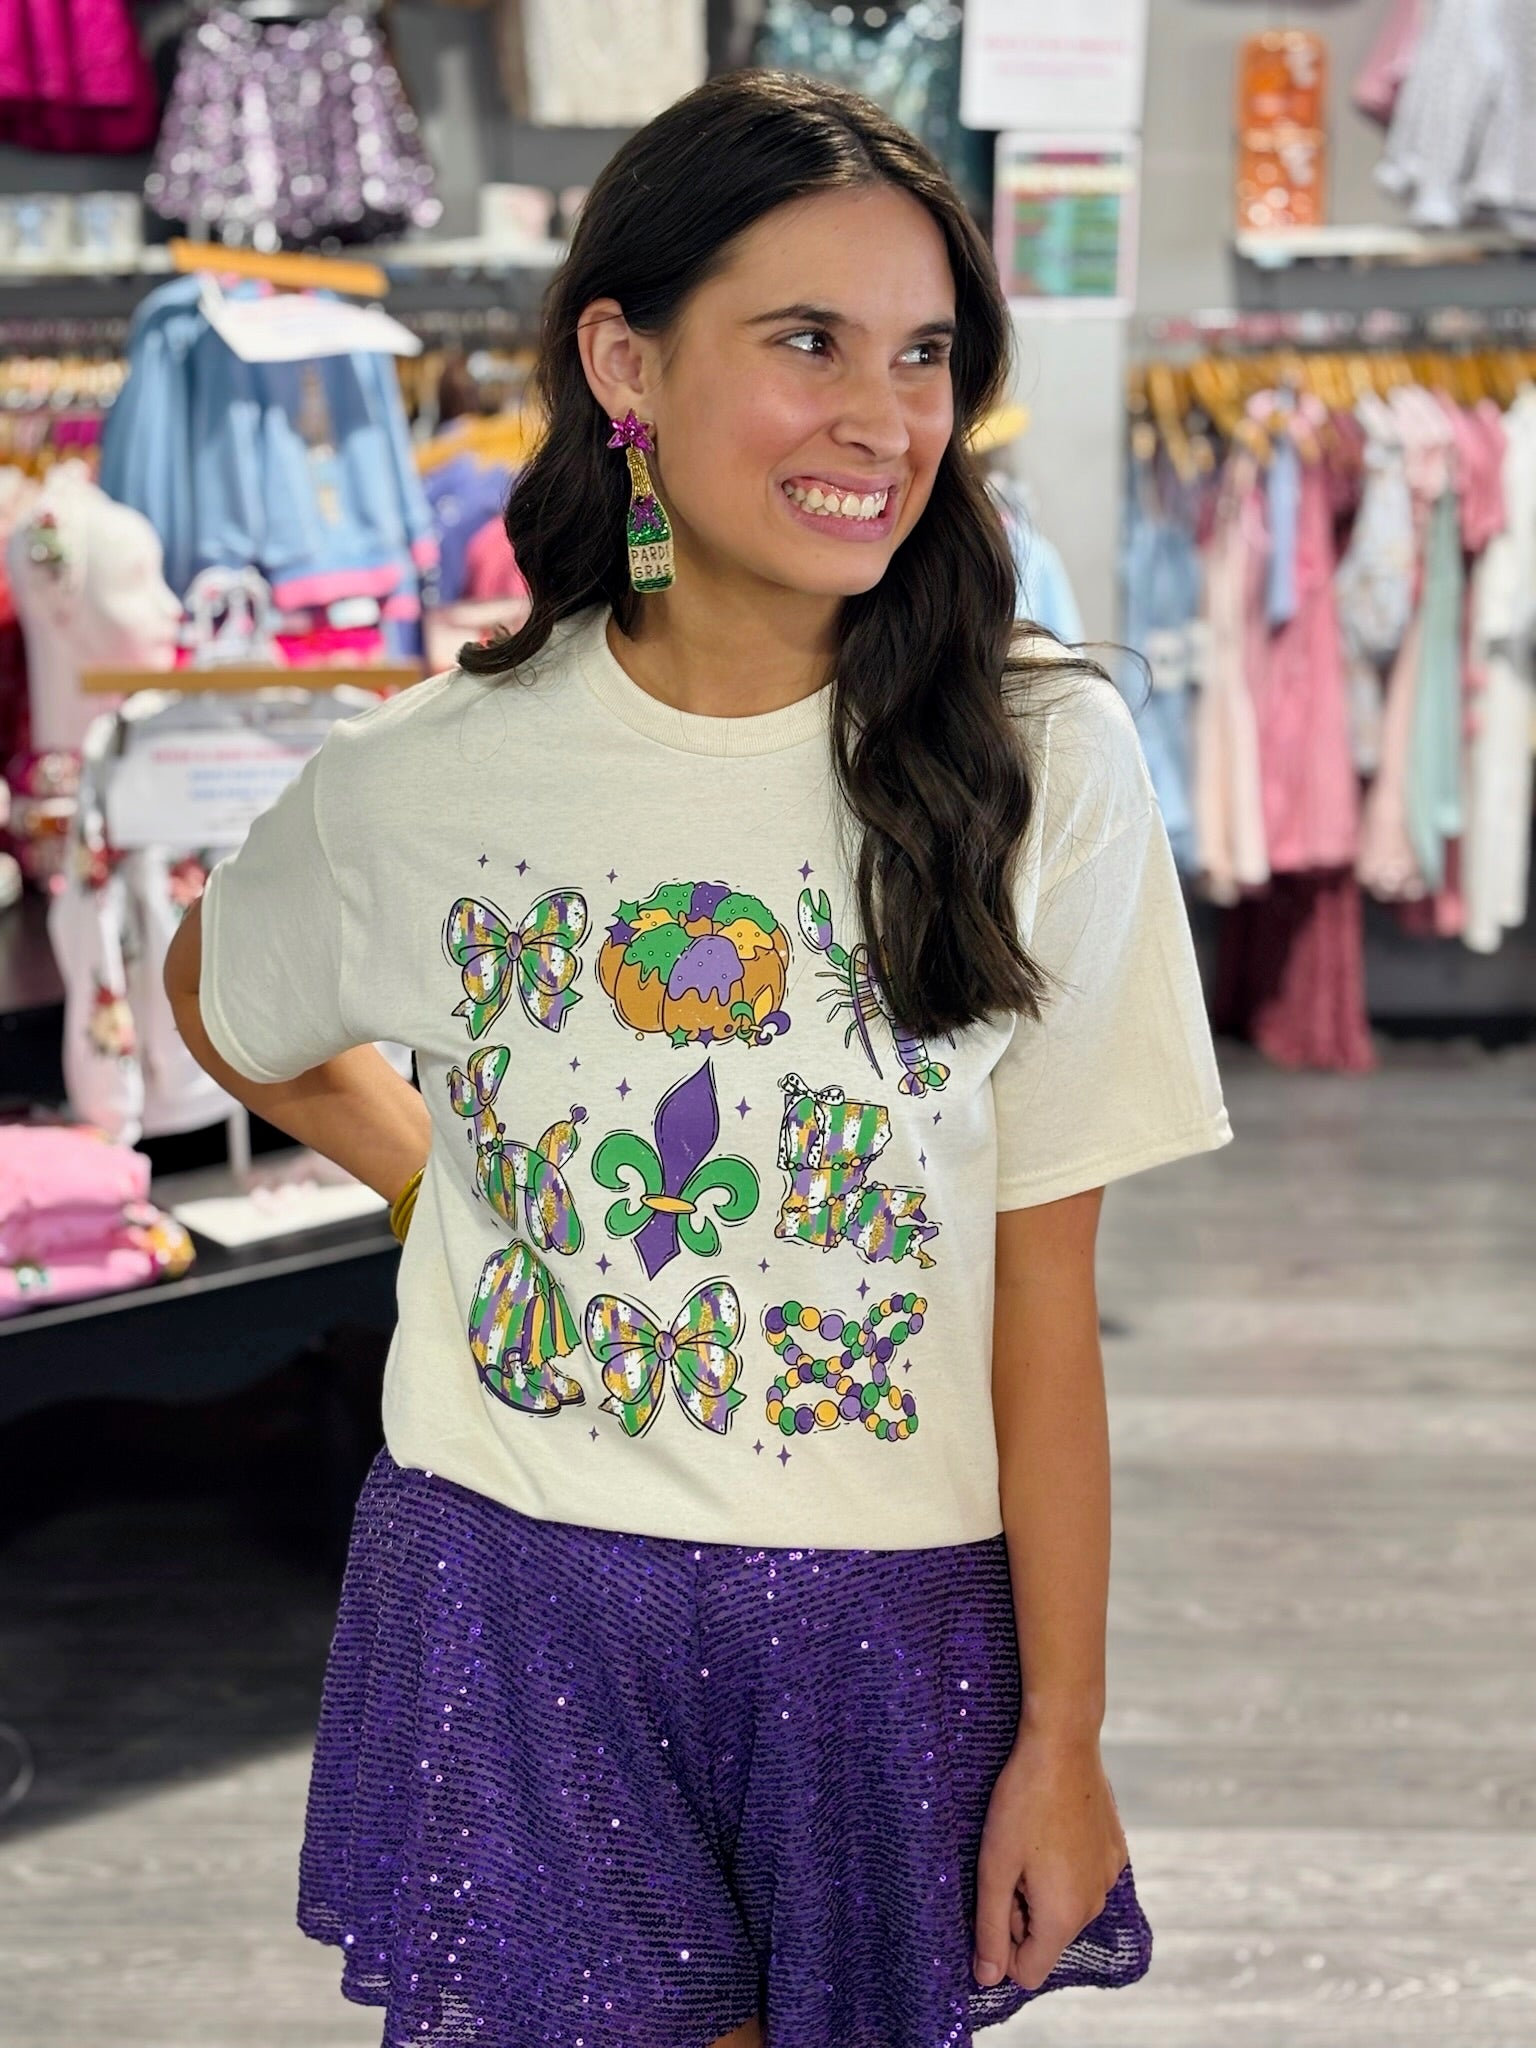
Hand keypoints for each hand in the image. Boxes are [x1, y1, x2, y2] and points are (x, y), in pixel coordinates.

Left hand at [971, 1723, 1129, 1992]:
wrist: (1064, 1743)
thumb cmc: (1022, 1803)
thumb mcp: (994, 1867)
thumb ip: (990, 1929)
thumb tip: (989, 1979)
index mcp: (1064, 1917)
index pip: (1028, 1971)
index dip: (1001, 1944)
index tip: (994, 1898)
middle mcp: (1094, 1905)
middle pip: (1046, 1936)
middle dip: (1020, 1910)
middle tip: (1007, 1859)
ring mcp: (1109, 1877)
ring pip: (1064, 1906)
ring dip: (1040, 1886)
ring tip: (1027, 1839)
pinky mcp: (1114, 1851)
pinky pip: (1082, 1877)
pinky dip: (1063, 1864)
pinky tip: (1051, 1826)